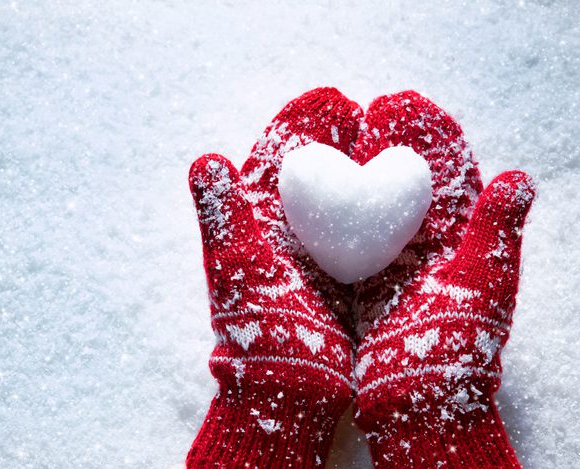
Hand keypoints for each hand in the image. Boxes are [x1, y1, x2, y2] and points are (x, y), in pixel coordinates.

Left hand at [187, 88, 359, 467]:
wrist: (291, 389)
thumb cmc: (257, 326)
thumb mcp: (236, 264)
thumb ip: (222, 214)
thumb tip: (202, 160)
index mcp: (256, 226)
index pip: (277, 164)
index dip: (299, 129)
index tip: (327, 100)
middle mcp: (287, 237)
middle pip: (318, 177)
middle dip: (341, 142)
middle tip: (369, 109)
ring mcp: (319, 258)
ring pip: (347, 203)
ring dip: (369, 171)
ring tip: (396, 137)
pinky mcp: (348, 280)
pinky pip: (370, 235)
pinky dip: (389, 211)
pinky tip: (410, 190)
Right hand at [351, 92, 534, 466]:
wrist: (413, 400)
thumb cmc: (455, 345)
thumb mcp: (483, 283)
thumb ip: (495, 229)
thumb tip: (521, 177)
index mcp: (454, 240)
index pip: (441, 176)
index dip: (427, 138)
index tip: (407, 105)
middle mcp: (417, 247)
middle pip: (398, 183)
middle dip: (383, 143)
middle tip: (360, 109)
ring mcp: (382, 263)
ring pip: (364, 204)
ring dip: (351, 167)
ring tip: (334, 128)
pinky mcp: (350, 281)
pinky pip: (335, 235)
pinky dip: (324, 206)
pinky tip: (310, 180)